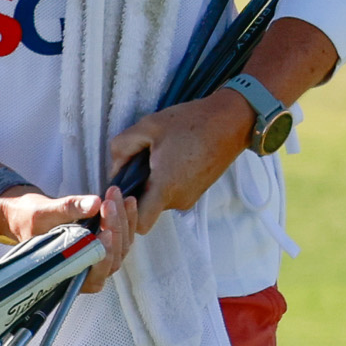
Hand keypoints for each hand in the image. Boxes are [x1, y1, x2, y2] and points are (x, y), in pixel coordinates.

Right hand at [0, 183, 137, 290]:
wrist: (29, 216)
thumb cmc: (30, 219)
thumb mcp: (44, 212)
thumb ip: (68, 209)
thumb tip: (94, 203)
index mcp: (68, 275)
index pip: (95, 275)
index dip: (104, 257)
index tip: (107, 232)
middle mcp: (86, 272)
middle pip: (113, 258)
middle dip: (114, 228)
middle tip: (110, 202)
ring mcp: (98, 260)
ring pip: (121, 247)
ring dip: (124, 221)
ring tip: (120, 196)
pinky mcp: (103, 245)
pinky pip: (121, 237)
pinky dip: (126, 219)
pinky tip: (127, 201)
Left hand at [101, 90, 258, 223]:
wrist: (230, 121)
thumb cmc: (191, 122)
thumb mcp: (148, 126)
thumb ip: (122, 147)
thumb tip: (115, 169)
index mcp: (165, 187)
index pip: (140, 224)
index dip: (126, 213)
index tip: (121, 190)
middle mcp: (179, 200)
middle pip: (146, 208)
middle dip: (136, 189)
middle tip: (134, 162)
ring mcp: (190, 197)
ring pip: (159, 199)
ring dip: (151, 182)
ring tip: (155, 155)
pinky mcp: (197, 191)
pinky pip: (172, 193)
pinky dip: (165, 180)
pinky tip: (168, 157)